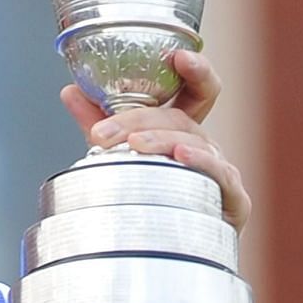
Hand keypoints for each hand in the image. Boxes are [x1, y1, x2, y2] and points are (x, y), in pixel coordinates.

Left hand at [60, 48, 250, 233]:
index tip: (177, 55)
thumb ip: (100, 123)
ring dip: (161, 141)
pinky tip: (182, 158)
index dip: (195, 70)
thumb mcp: (121, 155)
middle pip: (180, 118)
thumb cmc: (154, 194)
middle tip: (104, 132)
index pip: (197, 90)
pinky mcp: (231, 198)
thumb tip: (70, 91)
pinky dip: (200, 163)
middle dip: (140, 120)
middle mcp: (204, 144)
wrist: (173, 246)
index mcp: (183, 129)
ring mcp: (220, 169)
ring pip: (193, 144)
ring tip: (134, 145)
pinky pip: (219, 175)